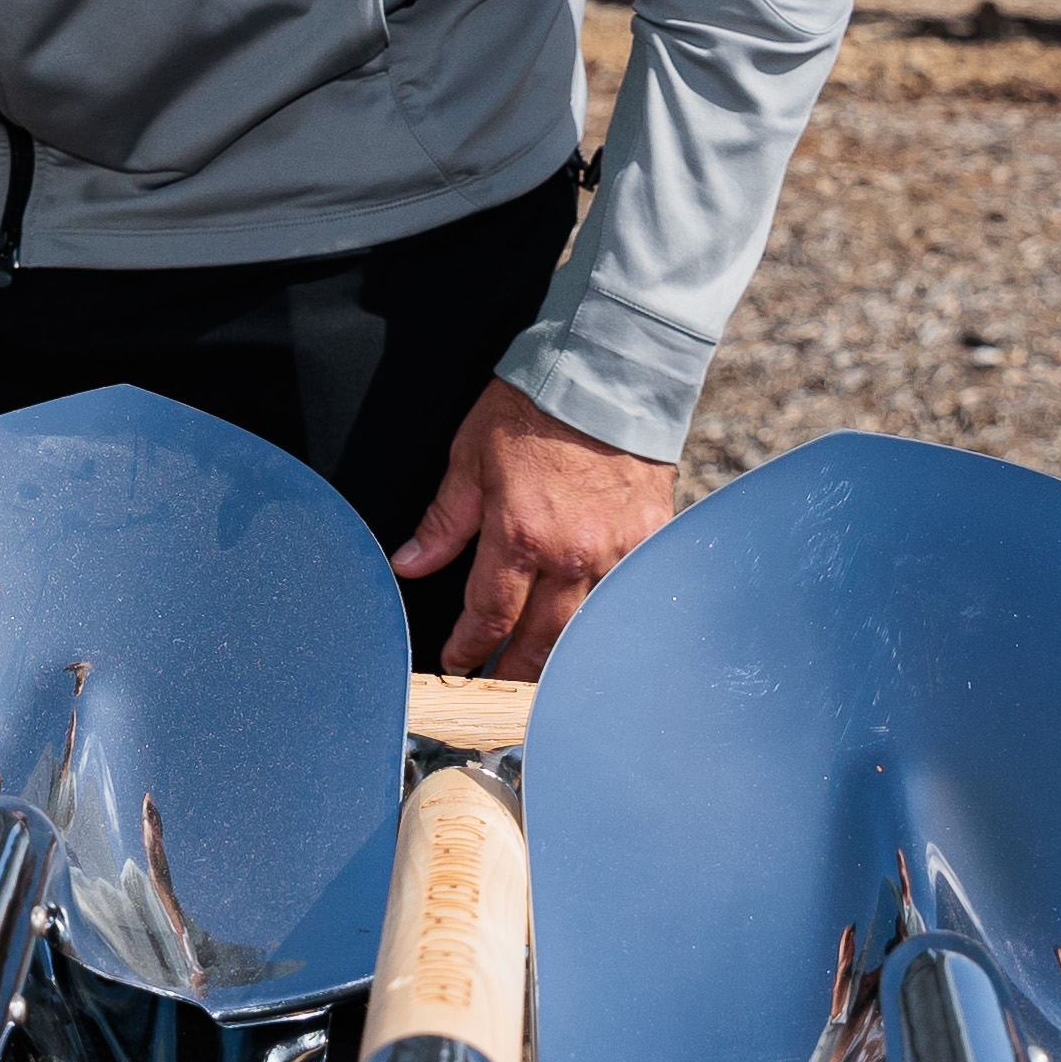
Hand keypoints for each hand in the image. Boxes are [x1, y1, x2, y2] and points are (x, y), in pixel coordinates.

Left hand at [394, 381, 675, 682]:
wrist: (606, 372)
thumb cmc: (532, 407)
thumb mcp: (469, 459)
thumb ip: (444, 522)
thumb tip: (410, 563)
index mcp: (520, 537)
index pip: (489, 616)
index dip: (469, 648)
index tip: (458, 662)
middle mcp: (571, 556)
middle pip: (541, 640)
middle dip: (514, 671)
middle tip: (497, 690)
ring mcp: (616, 552)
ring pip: (587, 628)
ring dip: (561, 658)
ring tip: (543, 677)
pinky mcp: (650, 538)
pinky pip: (629, 595)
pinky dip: (611, 619)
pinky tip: (598, 634)